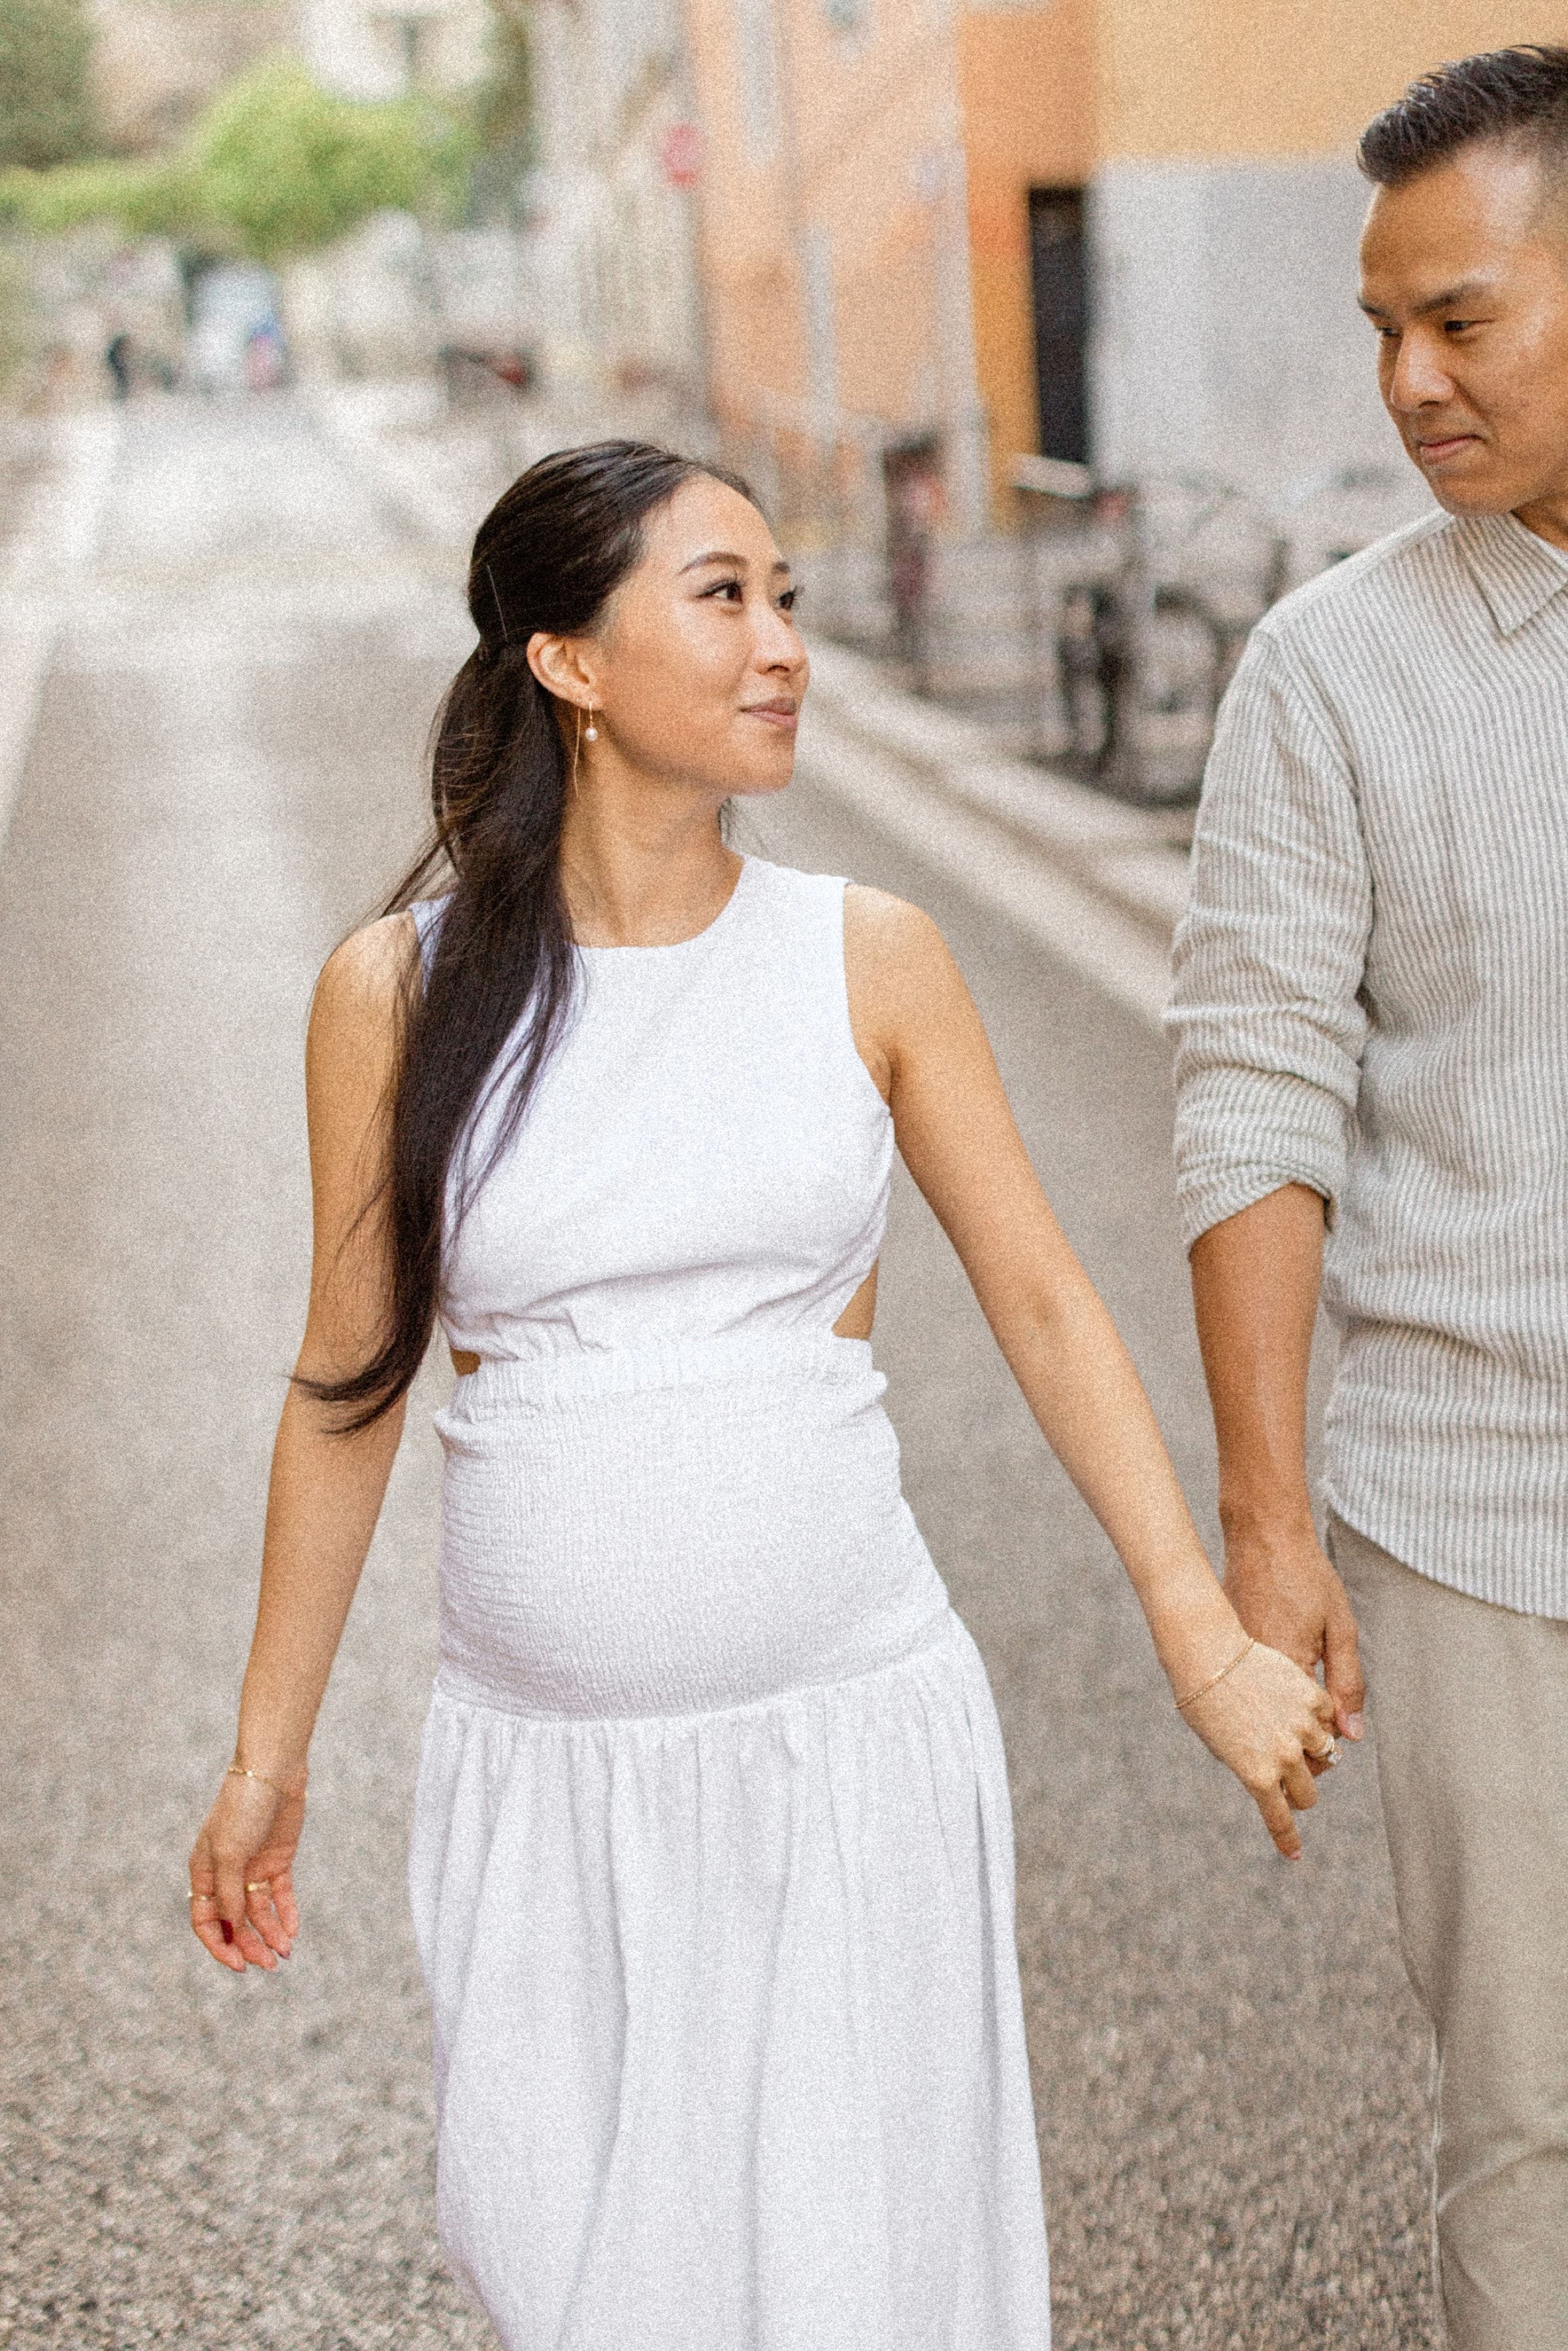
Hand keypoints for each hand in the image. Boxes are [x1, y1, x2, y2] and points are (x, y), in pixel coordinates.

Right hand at [188, 1770, 305, 1973]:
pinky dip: (286, 1913)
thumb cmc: (243, 1808)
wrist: (274, 1771)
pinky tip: (293, 1930)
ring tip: (285, 1953)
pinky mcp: (278, 1860)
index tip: (238, 1965)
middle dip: (250, 1945)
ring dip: (271, 1933)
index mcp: (203, 1873)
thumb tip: (233, 1929)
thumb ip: (230, 1893)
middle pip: (236, 1922)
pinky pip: (280, 1895)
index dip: (220, 1945)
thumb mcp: (230, 1853)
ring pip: (259, 1913)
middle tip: (270, 1964)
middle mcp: (226, 1874)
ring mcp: (253, 1868)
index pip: (206, 1921)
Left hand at [1180, 1638, 1337, 1858]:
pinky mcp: (1311, 1700)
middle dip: (1300, 1791)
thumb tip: (1270, 1779)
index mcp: (1257, 1775)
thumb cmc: (1204, 1702)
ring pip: (1325, 1755)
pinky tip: (1299, 1706)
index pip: (1278, 1818)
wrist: (1209, 1657)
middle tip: (1292, 1780)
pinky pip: (1325, 1717)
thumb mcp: (1221, 1747)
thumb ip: (1249, 1767)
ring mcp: (1301, 1728)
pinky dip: (1317, 1716)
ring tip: (1297, 1738)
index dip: (1287, 1839)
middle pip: (1308, 1793)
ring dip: (1314, 1752)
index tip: (1293, 1854)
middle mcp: (1284, 1757)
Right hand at [1223, 1525, 1365, 1740]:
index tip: (1338, 1735)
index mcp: (1288, 1668)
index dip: (1329, 1740)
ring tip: (1297, 1699)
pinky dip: (1263, 1693)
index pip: (1310, 1732)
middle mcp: (1255, 1671)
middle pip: (1281, 1729)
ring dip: (1281, 1715)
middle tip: (1320, 1725)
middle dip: (1302, 1736)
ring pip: (1262, 1712)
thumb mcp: (1340, 1628)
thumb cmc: (1305, 1576)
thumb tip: (1352, 1734)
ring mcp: (1236, 1661)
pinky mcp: (1226, 1651)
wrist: (1262, 1536)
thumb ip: (1348, 1683)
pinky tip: (1274, 1678)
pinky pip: (1248, 1689)